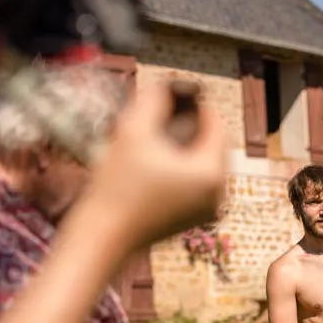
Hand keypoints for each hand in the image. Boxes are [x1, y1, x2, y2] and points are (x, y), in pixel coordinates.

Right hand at [83, 78, 227, 254]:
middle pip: (215, 145)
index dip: (200, 104)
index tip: (180, 92)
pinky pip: (197, 183)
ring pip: (206, 164)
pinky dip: (184, 167)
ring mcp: (208, 210)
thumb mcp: (133, 132)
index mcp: (212, 173)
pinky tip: (160, 158)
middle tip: (170, 111)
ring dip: (189, 146)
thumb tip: (168, 87)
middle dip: (195, 126)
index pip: (218, 125)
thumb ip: (155, 102)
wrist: (104, 235)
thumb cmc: (117, 185)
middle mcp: (219, 194)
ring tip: (162, 133)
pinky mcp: (194, 219)